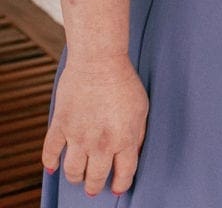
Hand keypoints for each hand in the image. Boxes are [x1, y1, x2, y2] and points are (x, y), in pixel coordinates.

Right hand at [43, 55, 148, 197]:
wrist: (99, 61)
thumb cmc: (124, 82)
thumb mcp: (142, 108)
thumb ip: (137, 134)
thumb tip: (133, 154)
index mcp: (124, 138)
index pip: (124, 173)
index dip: (121, 184)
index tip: (118, 187)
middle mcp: (101, 143)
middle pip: (95, 178)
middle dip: (95, 186)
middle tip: (95, 186)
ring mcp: (78, 136)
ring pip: (72, 172)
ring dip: (75, 177)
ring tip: (79, 175)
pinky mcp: (60, 126)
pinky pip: (50, 152)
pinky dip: (50, 162)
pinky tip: (54, 166)